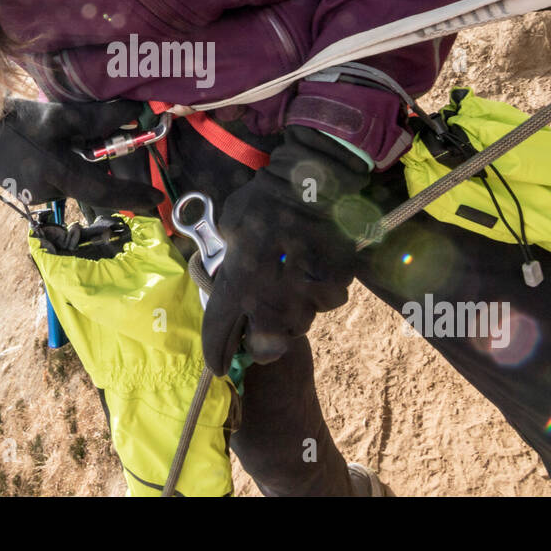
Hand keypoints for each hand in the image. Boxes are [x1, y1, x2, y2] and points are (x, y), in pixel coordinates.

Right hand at [0, 91, 163, 209]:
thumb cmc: (14, 122)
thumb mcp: (55, 116)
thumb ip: (95, 118)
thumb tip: (132, 114)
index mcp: (58, 173)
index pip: (105, 190)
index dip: (133, 195)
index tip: (157, 199)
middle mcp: (51, 191)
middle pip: (94, 190)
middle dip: (116, 182)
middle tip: (136, 176)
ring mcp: (39, 195)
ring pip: (77, 185)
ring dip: (90, 171)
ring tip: (92, 151)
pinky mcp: (30, 193)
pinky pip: (60, 182)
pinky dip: (70, 170)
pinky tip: (63, 153)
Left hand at [201, 126, 372, 373]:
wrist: (309, 183)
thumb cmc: (261, 201)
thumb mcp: (228, 227)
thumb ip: (228, 257)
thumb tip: (230, 269)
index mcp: (238, 287)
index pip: (219, 335)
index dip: (215, 354)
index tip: (216, 366)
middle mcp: (271, 302)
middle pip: (266, 347)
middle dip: (260, 342)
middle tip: (260, 325)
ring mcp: (307, 297)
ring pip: (298, 325)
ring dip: (290, 314)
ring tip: (288, 286)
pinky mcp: (336, 287)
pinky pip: (325, 301)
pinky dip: (319, 292)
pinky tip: (312, 271)